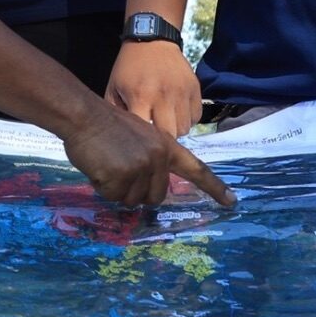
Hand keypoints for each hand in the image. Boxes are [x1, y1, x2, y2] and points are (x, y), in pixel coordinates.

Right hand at [62, 96, 234, 207]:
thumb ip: (151, 158)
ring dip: (117, 189)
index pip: (196, 169)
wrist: (83, 114)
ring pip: (132, 200)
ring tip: (106, 164)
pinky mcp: (122, 176)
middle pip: (156, 197)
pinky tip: (98, 167)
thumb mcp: (140, 135)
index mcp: (166, 146)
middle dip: (137, 192)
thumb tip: (151, 188)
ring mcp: (141, 167)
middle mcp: (158, 158)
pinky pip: (113, 196)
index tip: (232, 202)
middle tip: (119, 170)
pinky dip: (103, 187)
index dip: (214, 188)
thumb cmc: (106, 124)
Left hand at [106, 41, 201, 137]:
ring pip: (185, 128)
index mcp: (140, 97)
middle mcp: (164, 96)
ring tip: (165, 119)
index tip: (140, 141)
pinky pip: (197, 117)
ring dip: (175, 128)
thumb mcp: (114, 88)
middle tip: (154, 132)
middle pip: (171, 136)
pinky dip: (187, 119)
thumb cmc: (129, 67)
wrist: (152, 40)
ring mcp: (182, 92)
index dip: (145, 142)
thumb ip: (117, 114)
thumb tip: (123, 140)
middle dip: (162, 139)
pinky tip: (176, 111)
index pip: (148, 134)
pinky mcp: (195, 88)